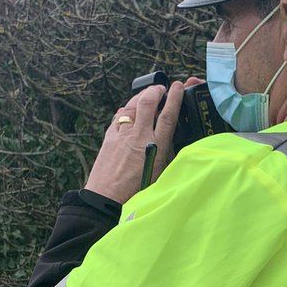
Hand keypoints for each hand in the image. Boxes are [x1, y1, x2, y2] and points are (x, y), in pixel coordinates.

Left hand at [85, 81, 185, 204]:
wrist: (107, 198)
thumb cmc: (136, 191)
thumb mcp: (160, 172)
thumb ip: (165, 151)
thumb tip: (169, 136)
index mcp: (156, 146)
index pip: (168, 115)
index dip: (175, 97)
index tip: (179, 87)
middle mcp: (138, 136)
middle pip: (148, 102)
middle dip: (156, 90)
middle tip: (161, 88)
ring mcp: (122, 134)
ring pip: (131, 105)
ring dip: (140, 96)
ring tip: (147, 95)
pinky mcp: (109, 137)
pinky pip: (119, 116)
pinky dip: (126, 109)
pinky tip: (130, 110)